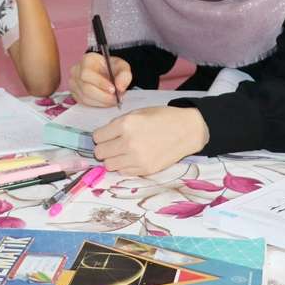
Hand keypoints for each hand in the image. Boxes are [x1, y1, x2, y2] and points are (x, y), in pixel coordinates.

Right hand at [69, 51, 131, 107]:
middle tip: (116, 99)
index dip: (100, 83)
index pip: (87, 73)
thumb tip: (120, 87)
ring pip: (85, 97)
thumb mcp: (122, 67)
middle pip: (86, 88)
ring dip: (101, 102)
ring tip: (113, 100)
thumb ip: (124, 75)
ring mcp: (73, 83)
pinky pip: (84, 103)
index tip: (113, 90)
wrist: (107, 73)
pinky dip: (97, 104)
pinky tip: (105, 102)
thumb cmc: (111, 68)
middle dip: (103, 96)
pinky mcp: (75, 94)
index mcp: (86, 60)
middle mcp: (76, 71)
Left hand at [92, 107, 207, 176]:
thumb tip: (105, 136)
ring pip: (109, 165)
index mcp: (125, 124)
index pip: (97, 137)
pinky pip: (123, 172)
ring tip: (123, 152)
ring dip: (113, 159)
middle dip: (104, 148)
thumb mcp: (138, 113)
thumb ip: (119, 123)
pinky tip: (134, 158)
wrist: (187, 130)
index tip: (107, 136)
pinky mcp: (145, 170)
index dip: (101, 136)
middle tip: (113, 145)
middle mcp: (128, 142)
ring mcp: (136, 158)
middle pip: (100, 153)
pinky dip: (125, 166)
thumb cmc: (163, 118)